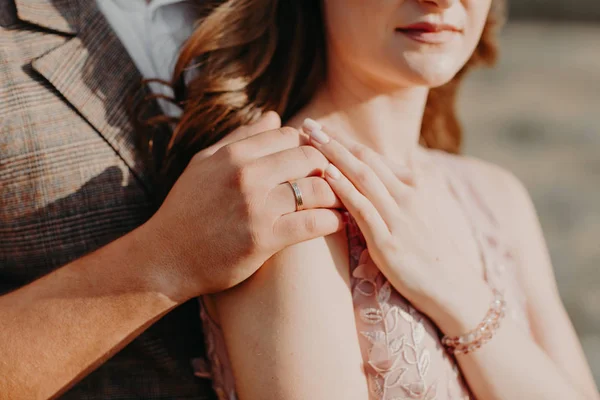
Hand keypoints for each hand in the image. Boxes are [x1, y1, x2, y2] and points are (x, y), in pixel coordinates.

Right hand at [142, 112, 343, 300]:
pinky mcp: (265, 238)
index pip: (289, 134)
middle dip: (325, 167)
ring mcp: (256, 206)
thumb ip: (241, 138)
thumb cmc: (186, 209)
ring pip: (317, 188)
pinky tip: (338, 222)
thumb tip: (274, 116)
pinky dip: (334, 221)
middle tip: (332, 181)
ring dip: (336, 194)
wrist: (166, 258)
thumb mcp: (204, 163)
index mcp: (233, 154)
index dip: (305, 146)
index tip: (311, 162)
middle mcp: (246, 174)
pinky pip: (313, 223)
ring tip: (342, 201)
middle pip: (309, 157)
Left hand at [304, 119, 491, 333]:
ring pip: (363, 178)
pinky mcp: (389, 242)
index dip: (344, 141)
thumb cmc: (432, 252)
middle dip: (334, 141)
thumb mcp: (419, 214)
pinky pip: (364, 210)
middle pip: (365, 160)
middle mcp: (408, 195)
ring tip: (311, 140)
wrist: (454, 288)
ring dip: (335, 156)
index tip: (321, 128)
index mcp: (415, 185)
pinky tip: (327, 175)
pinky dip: (345, 190)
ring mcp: (399, 217)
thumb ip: (398, 193)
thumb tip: (376, 177)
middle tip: (307, 124)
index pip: (373, 157)